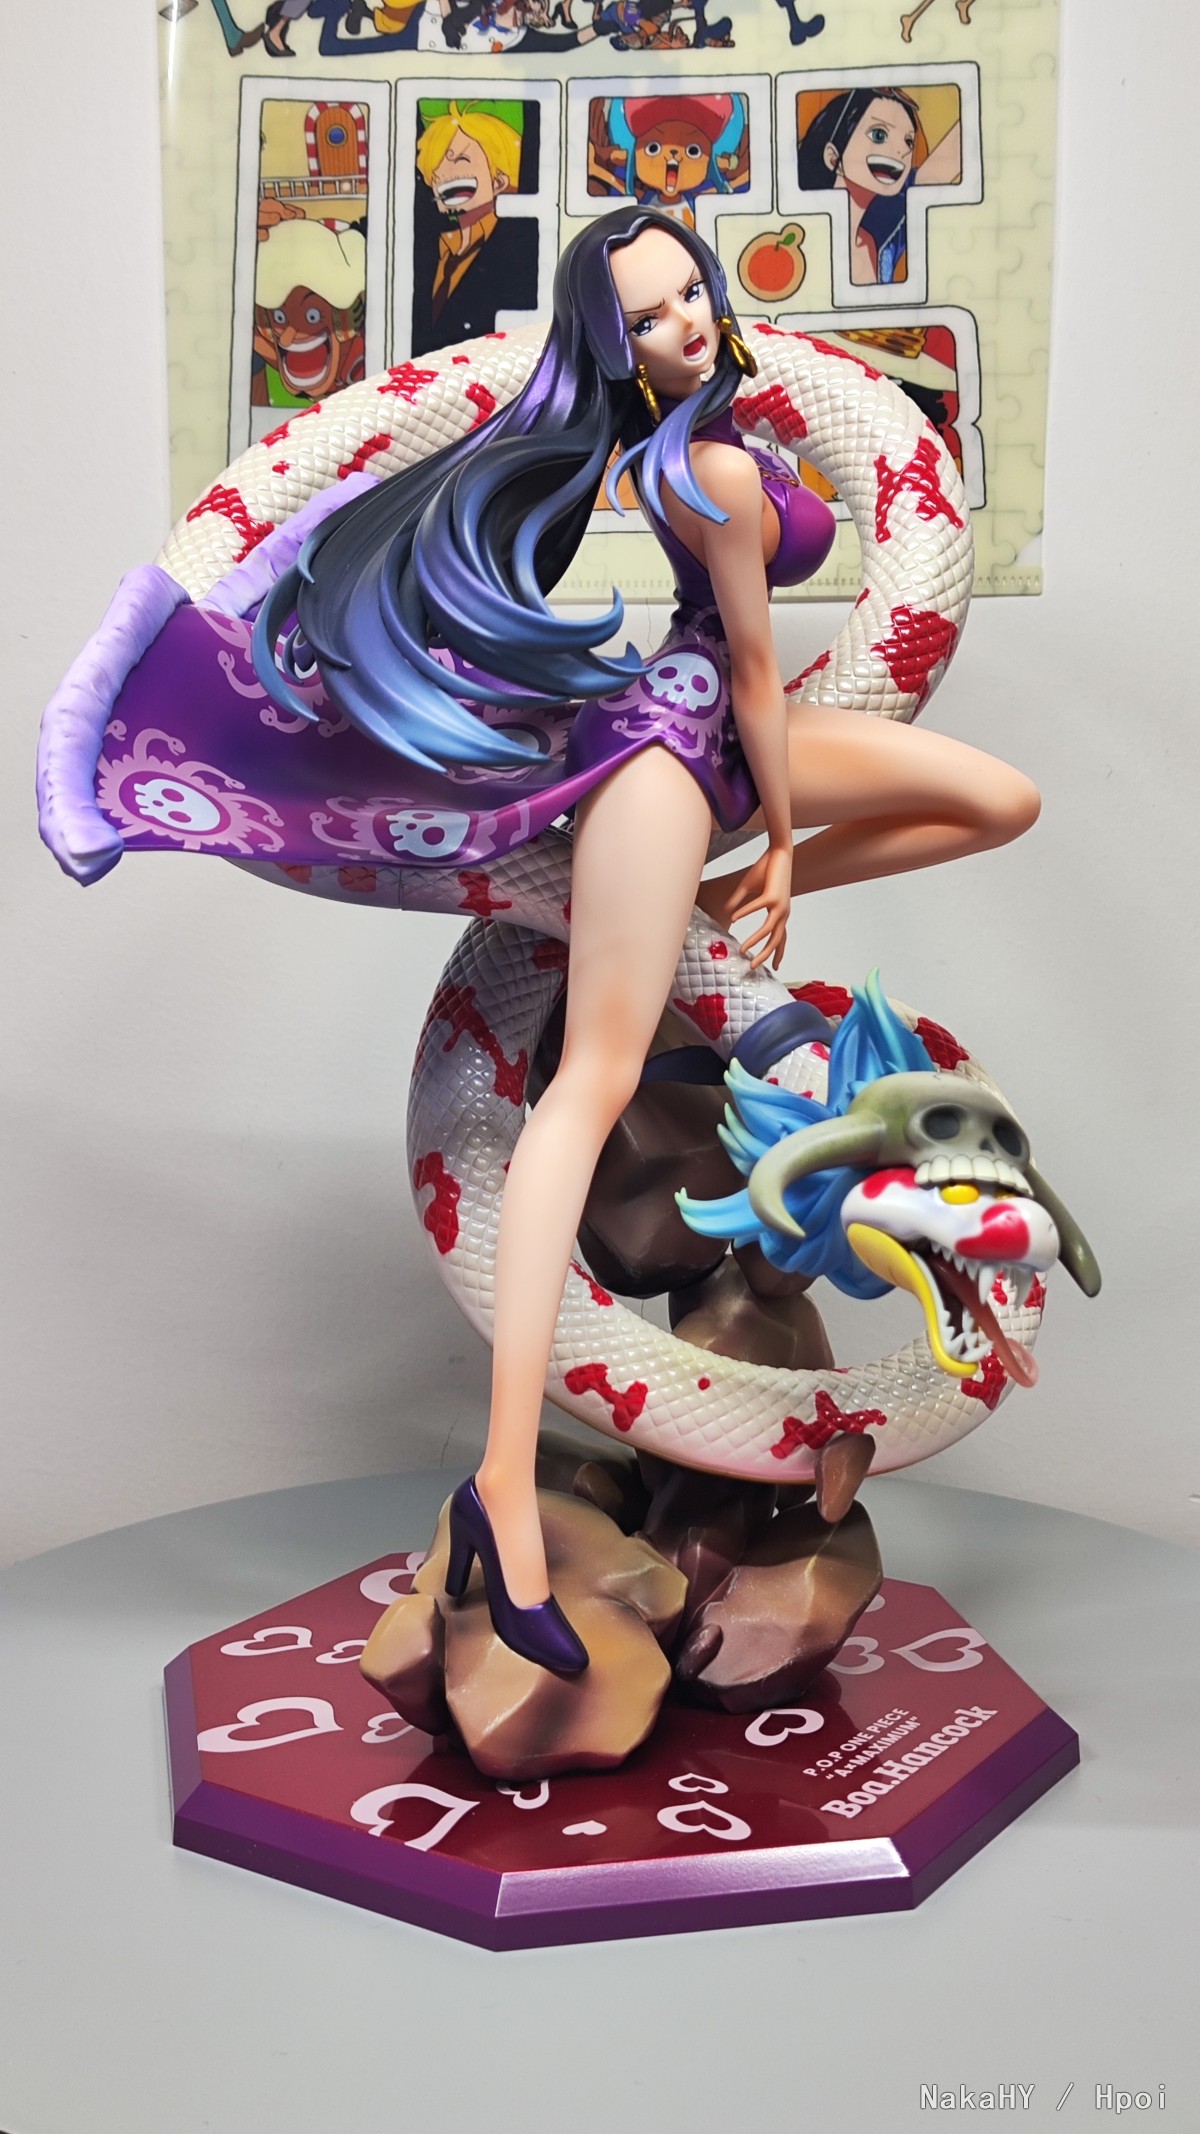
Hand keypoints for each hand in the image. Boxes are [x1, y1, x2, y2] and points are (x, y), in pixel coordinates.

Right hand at [707, 842, 791, 970]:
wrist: (780, 851)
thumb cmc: (766, 869)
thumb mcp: (750, 889)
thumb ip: (738, 902)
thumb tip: (727, 914)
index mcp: (781, 913)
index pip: (782, 938)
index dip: (779, 953)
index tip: (776, 967)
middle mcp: (783, 912)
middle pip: (777, 940)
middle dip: (766, 956)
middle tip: (753, 967)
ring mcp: (780, 905)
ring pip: (768, 930)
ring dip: (755, 941)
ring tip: (742, 950)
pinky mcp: (772, 895)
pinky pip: (756, 908)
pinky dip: (744, 913)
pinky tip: (733, 918)